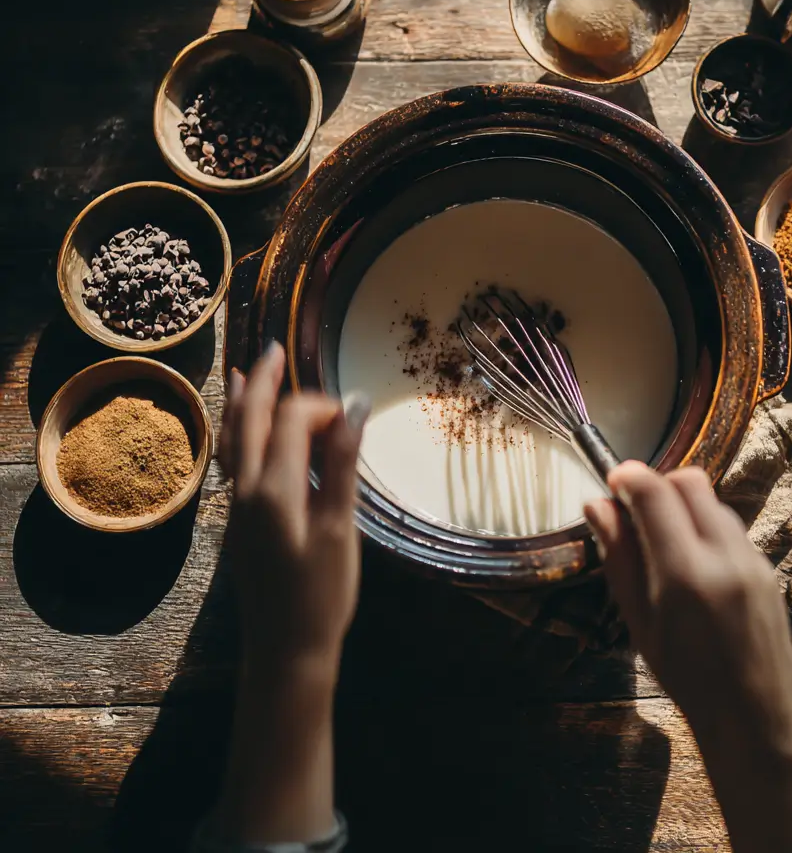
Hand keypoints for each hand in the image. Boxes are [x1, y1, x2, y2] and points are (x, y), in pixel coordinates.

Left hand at [214, 342, 369, 843]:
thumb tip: (352, 405)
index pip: (288, 421)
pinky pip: (231, 460)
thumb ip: (342, 463)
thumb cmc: (322, 593)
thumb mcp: (341, 528)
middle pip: (247, 419)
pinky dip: (236, 433)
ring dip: (241, 402)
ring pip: (231, 439)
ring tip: (245, 371)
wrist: (284, 651)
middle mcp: (246, 489)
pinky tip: (244, 433)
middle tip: (273, 347)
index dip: (318, 405)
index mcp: (275, 487)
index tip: (349, 414)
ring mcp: (237, 507)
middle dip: (262, 381)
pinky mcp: (239, 522)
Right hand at [584, 461, 791, 852]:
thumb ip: (619, 557)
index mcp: (685, 573)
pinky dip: (706, 528)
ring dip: (683, 506)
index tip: (612, 480)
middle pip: (689, 482)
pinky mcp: (768, 567)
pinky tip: (694, 565)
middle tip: (636, 514)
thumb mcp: (639, 621)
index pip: (654, 493)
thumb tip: (596, 506)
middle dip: (658, 485)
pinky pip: (732, 527)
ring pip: (713, 501)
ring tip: (664, 545)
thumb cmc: (685, 677)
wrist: (754, 717)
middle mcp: (724, 556)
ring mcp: (752, 559)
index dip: (628, 476)